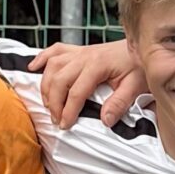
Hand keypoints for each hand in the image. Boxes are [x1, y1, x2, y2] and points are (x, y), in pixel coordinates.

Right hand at [28, 36, 142, 125]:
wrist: (142, 47)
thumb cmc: (139, 66)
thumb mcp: (135, 86)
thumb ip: (120, 103)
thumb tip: (105, 120)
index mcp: (98, 65)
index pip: (76, 91)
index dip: (68, 110)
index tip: (65, 125)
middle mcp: (85, 56)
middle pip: (59, 79)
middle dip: (53, 102)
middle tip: (56, 119)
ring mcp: (80, 51)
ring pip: (52, 65)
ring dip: (46, 85)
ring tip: (48, 104)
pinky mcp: (78, 50)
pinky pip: (55, 50)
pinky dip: (41, 58)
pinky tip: (33, 68)